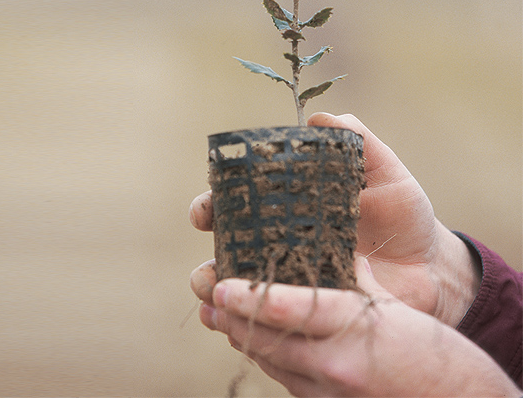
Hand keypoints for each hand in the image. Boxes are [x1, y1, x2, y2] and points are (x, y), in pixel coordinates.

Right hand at [190, 113, 479, 325]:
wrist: (431, 269)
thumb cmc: (405, 214)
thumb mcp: (386, 172)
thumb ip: (357, 141)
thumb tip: (317, 118)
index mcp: (292, 201)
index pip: (242, 193)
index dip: (217, 194)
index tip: (210, 200)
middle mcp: (280, 236)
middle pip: (226, 232)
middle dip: (208, 230)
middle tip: (208, 229)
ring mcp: (288, 274)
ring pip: (234, 277)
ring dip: (210, 278)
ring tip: (210, 285)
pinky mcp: (302, 309)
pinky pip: (261, 313)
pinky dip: (238, 316)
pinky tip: (227, 319)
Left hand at [197, 257, 517, 397]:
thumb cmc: (426, 345)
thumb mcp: (388, 302)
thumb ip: (351, 277)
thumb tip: (323, 249)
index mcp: (351, 325)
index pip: (289, 309)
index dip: (249, 299)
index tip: (219, 287)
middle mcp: (334, 362)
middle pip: (269, 340)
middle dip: (234, 321)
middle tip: (208, 302)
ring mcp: (330, 391)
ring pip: (273, 362)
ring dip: (245, 340)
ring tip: (219, 319)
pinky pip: (289, 381)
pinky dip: (270, 360)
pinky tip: (256, 344)